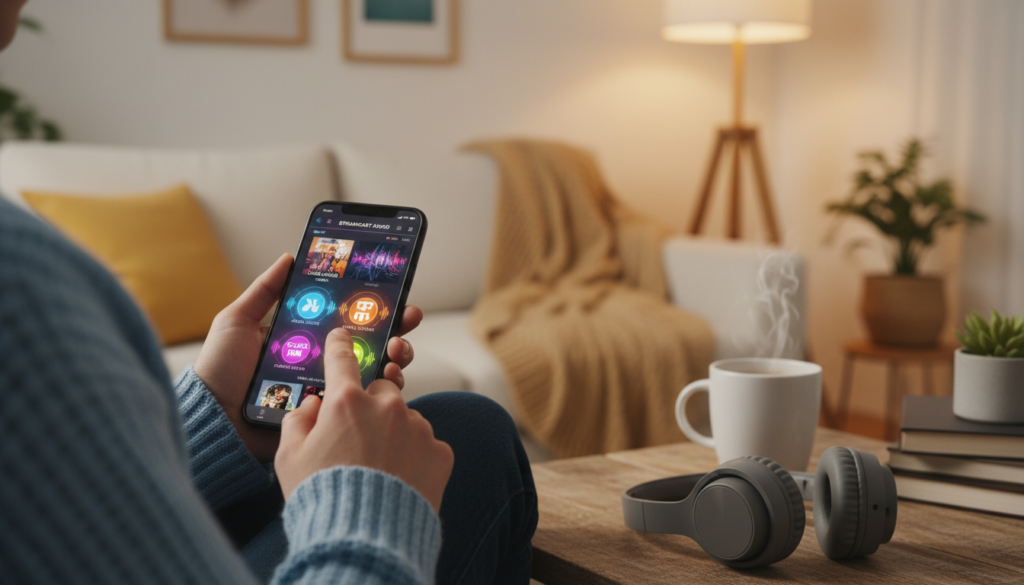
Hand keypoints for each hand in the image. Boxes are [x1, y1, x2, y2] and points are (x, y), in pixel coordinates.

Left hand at [194, 253, 424, 462]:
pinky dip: (383, 391)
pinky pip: (362, 403)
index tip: (395, 295)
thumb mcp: (237, 321)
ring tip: (397, 351)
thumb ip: (264, 291)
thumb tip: (290, 257)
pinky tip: (388, 378)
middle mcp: (321, 364)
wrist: (215, 419)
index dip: (373, 307)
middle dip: (397, 330)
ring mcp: (328, 391)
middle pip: (370, 344)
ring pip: (375, 373)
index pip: (346, 320)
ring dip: (396, 358)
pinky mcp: (329, 417)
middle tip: (407, 319)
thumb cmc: (220, 370)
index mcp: (305, 340)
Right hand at [275, 328, 453, 510]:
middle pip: (381, 389)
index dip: (341, 344)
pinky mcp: (440, 451)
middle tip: (358, 438)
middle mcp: (387, 405)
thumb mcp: (288, 457)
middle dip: (371, 405)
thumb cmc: (321, 497)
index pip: (342, 358)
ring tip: (379, 468)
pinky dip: (415, 456)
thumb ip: (298, 420)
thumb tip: (313, 404)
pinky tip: (400, 478)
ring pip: (406, 418)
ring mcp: (417, 427)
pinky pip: (426, 444)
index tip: (344, 335)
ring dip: (395, 432)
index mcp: (346, 401)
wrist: (365, 539)